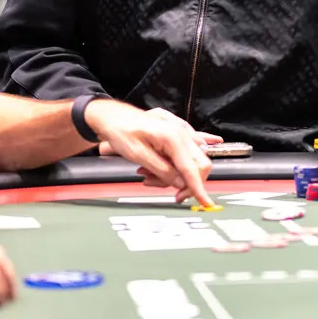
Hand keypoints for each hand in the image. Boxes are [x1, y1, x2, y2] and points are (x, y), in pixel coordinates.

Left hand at [84, 100, 214, 206]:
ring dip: (173, 174)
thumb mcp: (138, 155)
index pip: (192, 168)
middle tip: (173, 193)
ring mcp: (180, 131)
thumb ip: (162, 170)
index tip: (206, 202)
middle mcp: (180, 132)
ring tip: (149, 174)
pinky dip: (177, 165)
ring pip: (190, 161)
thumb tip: (180, 183)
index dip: (198, 188)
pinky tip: (166, 170)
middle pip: (198, 164)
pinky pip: (186, 152)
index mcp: (173, 136)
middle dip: (186, 182)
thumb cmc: (120, 130)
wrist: (111, 116)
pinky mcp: (176, 133)